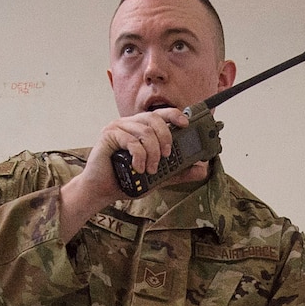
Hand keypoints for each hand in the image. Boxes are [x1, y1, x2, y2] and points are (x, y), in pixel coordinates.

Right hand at [59, 108, 189, 240]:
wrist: (102, 191)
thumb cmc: (127, 180)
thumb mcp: (159, 177)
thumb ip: (179, 172)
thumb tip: (202, 169)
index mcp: (141, 128)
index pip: (161, 114)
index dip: (174, 115)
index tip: (186, 124)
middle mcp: (130, 124)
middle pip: (154, 119)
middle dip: (165, 137)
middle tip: (167, 155)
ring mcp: (118, 127)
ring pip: (144, 131)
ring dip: (152, 152)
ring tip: (151, 169)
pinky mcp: (108, 135)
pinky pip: (131, 141)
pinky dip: (139, 156)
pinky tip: (139, 167)